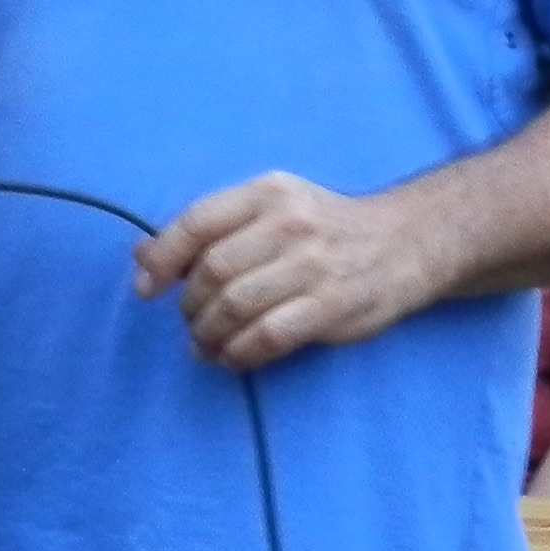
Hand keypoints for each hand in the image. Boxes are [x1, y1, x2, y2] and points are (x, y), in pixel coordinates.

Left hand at [133, 174, 443, 369]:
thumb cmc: (326, 228)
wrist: (407, 241)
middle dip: (190, 307)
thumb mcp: (273, 207)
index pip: (197, 222)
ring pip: (234, 307)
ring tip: (206, 346)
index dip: (162, 259)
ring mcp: (313, 265)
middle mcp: (289, 223)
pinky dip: (238, 354)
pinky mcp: (332, 305)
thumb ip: (212, 229)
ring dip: (209, 336)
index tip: (147, 290)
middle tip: (192, 324)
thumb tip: (142, 256)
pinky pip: (266, 337)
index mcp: (268, 192)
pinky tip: (234, 357)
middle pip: (212, 273)